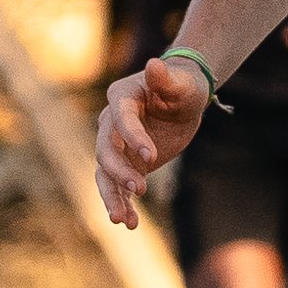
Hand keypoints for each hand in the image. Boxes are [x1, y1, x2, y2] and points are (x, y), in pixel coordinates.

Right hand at [94, 53, 212, 228]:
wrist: (181, 101)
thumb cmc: (183, 87)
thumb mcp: (181, 83)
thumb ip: (166, 78)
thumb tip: (155, 63)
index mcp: (121, 97)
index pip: (121, 119)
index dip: (133, 137)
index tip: (152, 156)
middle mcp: (110, 122)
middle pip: (105, 150)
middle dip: (119, 171)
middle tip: (141, 189)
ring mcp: (115, 145)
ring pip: (104, 173)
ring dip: (112, 197)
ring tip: (124, 220)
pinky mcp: (124, 163)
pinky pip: (116, 187)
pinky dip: (122, 204)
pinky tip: (131, 224)